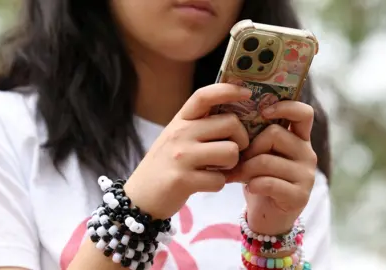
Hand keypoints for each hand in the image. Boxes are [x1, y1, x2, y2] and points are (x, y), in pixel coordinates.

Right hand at [124, 84, 250, 218]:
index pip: (204, 96)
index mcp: (180, 120)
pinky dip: (219, 184)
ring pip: (230, 152)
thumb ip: (201, 127)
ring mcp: (181, 156)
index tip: (246, 93)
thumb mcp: (178, 138)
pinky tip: (206, 184)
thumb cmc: (165, 166)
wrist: (139, 197)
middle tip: (233, 151)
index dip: (228, 90)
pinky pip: (220, 180)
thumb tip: (236, 119)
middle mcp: (180, 134)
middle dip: (241, 139)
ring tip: (218, 169)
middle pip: (230, 123)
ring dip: (231, 165)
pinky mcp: (183, 180)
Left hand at [227, 101, 316, 234]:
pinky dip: (253, 185)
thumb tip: (231, 117)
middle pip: (275, 134)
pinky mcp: (299, 195)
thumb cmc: (260, 178)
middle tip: (237, 159)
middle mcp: (307, 153)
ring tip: (236, 175)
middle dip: (250, 147)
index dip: (285, 106)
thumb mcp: (258, 153)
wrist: (267, 216)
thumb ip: (256, 136)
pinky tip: (249, 188)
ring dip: (245, 168)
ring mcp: (306, 175)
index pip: (303, 113)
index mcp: (299, 138)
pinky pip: (268, 182)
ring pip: (266, 160)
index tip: (264, 112)